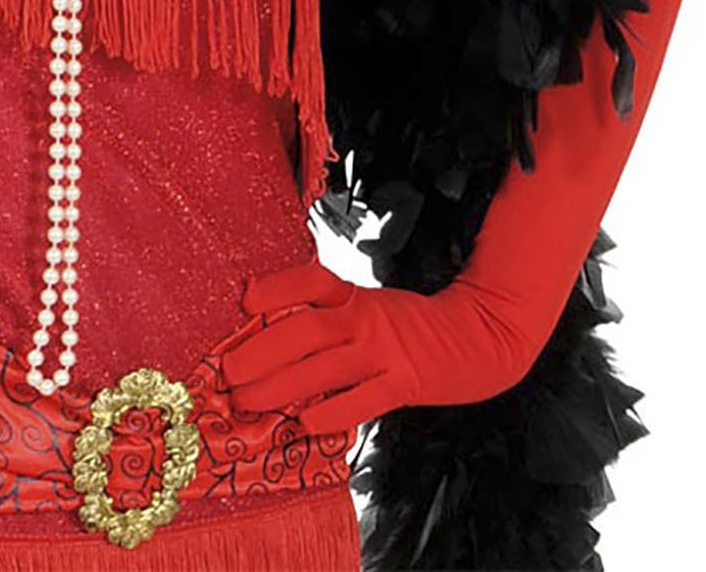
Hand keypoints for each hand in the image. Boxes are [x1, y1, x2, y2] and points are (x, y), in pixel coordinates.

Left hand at [224, 253, 517, 437]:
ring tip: (247, 402)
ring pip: (323, 369)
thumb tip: (270, 333)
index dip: (276, 288)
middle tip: (228, 373)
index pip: (310, 281)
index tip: (245, 302)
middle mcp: (364, 319)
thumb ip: (329, 315)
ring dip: (279, 387)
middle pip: (305, 331)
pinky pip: (362, 401)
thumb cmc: (408, 325)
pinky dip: (331, 413)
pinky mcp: (404, 384)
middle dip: (260, 352)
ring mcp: (384, 352)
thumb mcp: (367, 307)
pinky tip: (305, 424)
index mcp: (353, 295)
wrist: (477, 336)